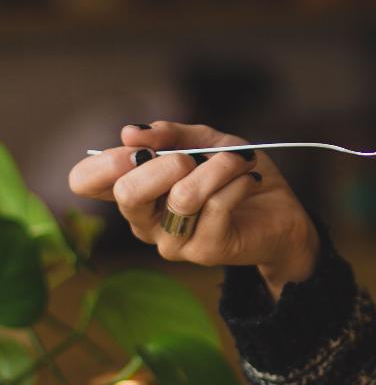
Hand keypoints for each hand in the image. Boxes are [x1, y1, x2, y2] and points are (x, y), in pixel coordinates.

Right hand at [68, 122, 318, 297]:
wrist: (282, 213)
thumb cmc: (236, 175)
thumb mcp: (205, 142)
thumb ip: (170, 134)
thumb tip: (131, 133)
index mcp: (134, 192)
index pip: (85, 182)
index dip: (106, 160)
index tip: (142, 147)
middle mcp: (144, 221)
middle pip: (127, 192)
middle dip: (165, 163)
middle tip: (193, 157)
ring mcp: (172, 242)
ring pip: (183, 196)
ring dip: (218, 167)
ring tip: (240, 160)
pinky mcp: (205, 251)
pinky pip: (218, 206)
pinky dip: (238, 182)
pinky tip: (250, 179)